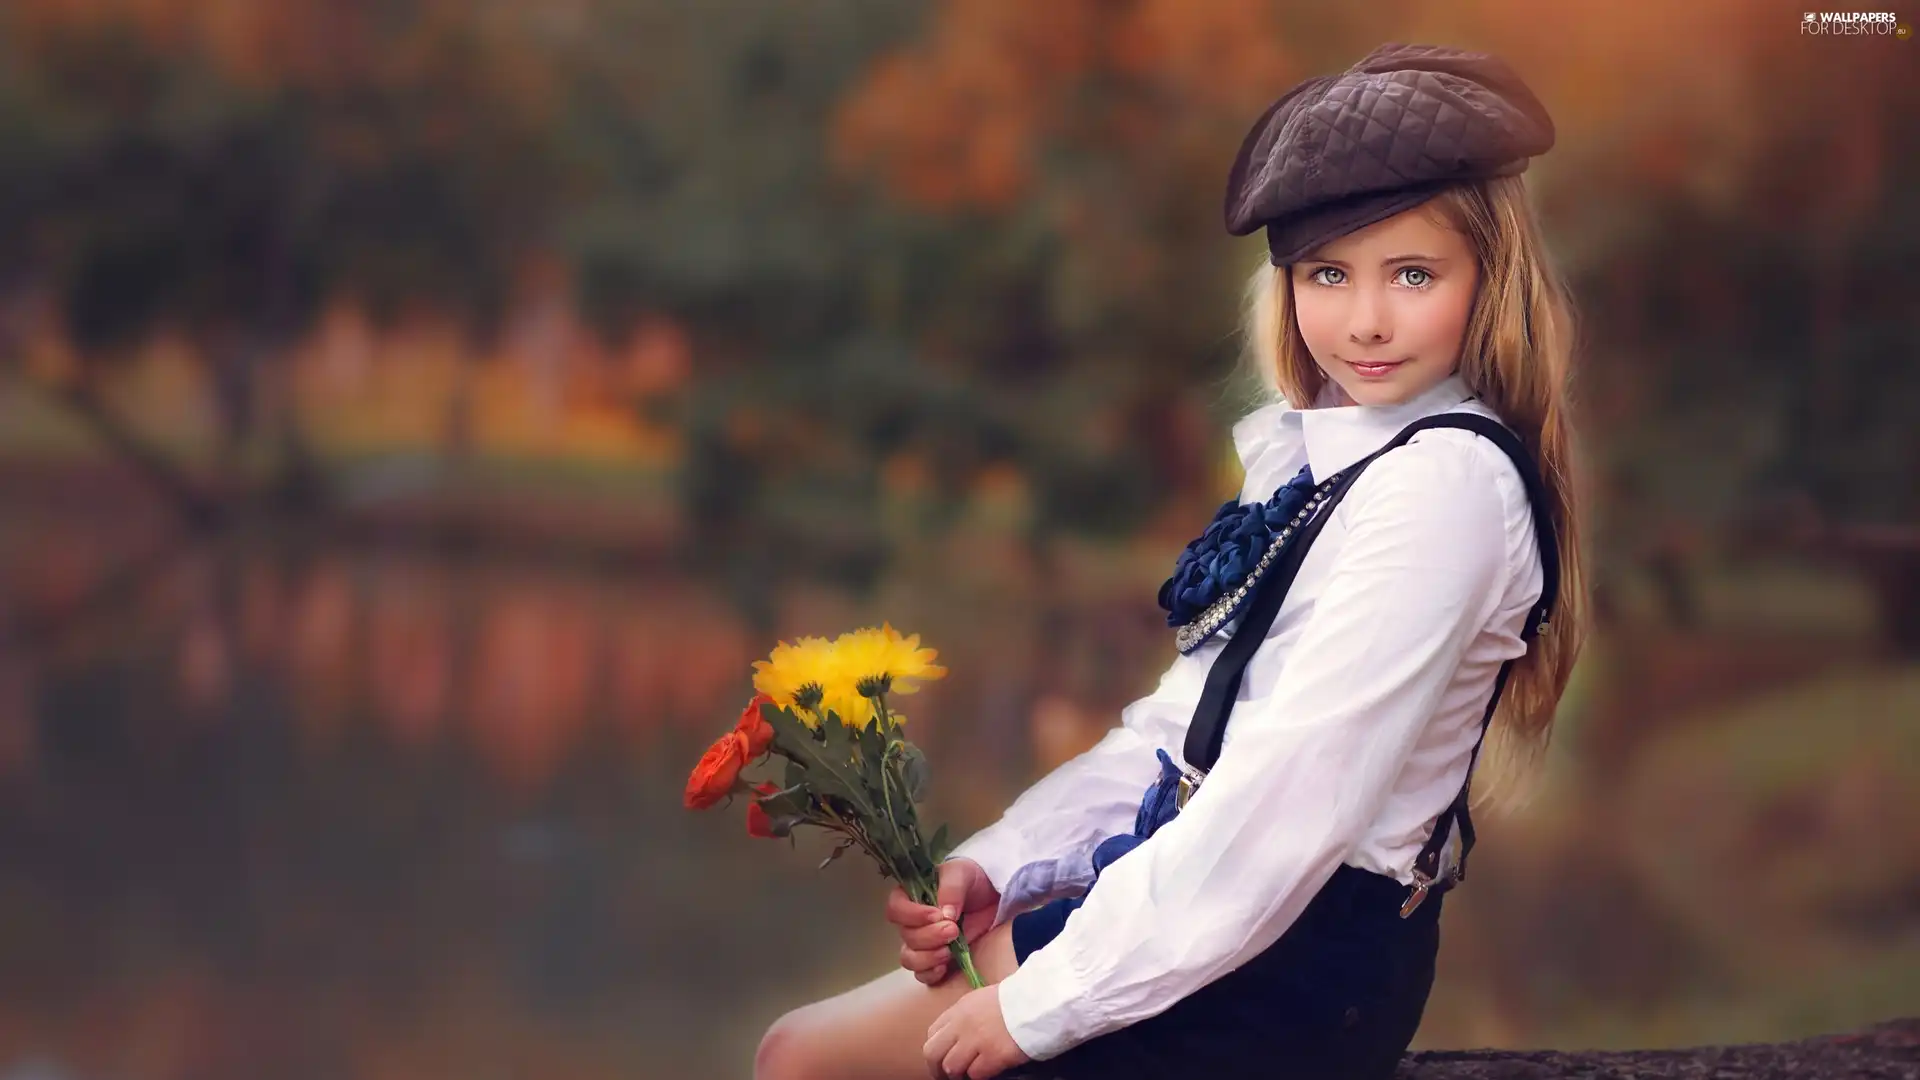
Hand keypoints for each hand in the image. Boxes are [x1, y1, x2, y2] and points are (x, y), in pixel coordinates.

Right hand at [886, 858, 999, 984]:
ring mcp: (922, 943)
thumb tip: (945, 913)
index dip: (912, 915)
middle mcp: (911, 921)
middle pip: (906, 936)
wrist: (992, 897)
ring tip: (950, 950)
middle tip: (954, 929)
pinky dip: (931, 973)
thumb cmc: (971, 880)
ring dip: (928, 957)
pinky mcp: (935, 960)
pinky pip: (922, 974)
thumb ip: (951, 888)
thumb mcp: (962, 874)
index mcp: (910, 896)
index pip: (896, 909)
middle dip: (929, 936)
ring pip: (909, 958)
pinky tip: (946, 966)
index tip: (936, 915)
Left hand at [925, 984, 1029, 1078]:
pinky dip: (980, 1075)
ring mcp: (976, 1040)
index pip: (932, 1033)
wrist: (1040, 1001)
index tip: (941, 1058)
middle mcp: (962, 1025)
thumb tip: (959, 1035)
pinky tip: (989, 1070)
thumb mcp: (983, 999)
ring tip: (970, 1073)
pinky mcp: (993, 1056)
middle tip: (946, 1077)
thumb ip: (967, 1016)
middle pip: (932, 1053)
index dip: (936, 1049)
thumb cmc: (1017, 999)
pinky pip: (975, 1074)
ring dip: (959, 1074)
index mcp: (959, 1009)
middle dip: (936, 1068)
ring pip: (951, 1066)